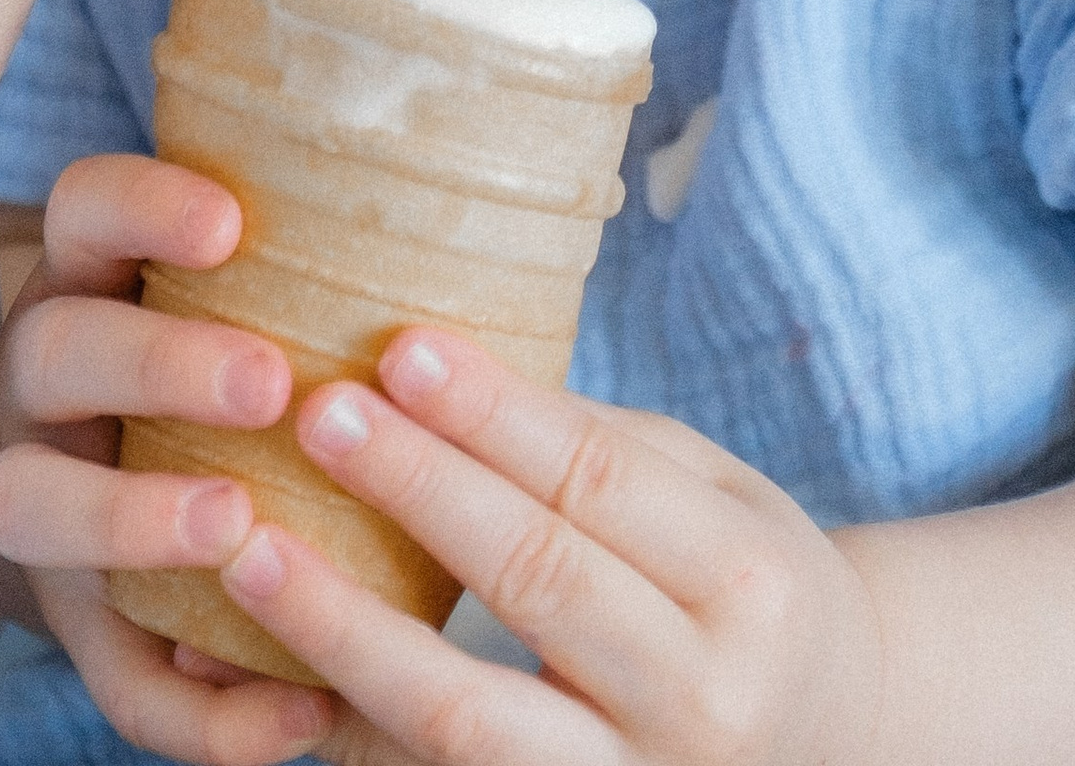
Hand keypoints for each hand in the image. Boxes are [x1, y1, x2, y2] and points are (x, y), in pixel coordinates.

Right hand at [0, 151, 328, 764]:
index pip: (86, 210)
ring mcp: (43, 505)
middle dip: (156, 363)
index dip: (143, 209)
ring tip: (233, 523)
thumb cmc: (225, 361)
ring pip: (30, 504)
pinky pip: (116, 681)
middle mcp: (44, 386)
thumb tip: (468, 242)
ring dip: (130, 516)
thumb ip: (310, 274)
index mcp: (92, 281)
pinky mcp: (79, 633)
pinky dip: (204, 711)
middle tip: (267, 383)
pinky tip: (299, 712)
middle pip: (57, 353)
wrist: (113, 495)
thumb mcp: (234, 294)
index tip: (229, 223)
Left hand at [217, 330, 880, 765]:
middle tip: (316, 410)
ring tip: (250, 551)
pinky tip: (266, 671)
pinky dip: (349, 729)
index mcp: (747, 586)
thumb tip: (431, 365)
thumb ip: (594, 447)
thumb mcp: (714, 498)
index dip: (493, 415)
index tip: (399, 348)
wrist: (824, 744)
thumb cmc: (744, 588)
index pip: (598, 483)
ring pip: (466, 715)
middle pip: (534, 580)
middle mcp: (698, 698)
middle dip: (417, 490)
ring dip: (346, 629)